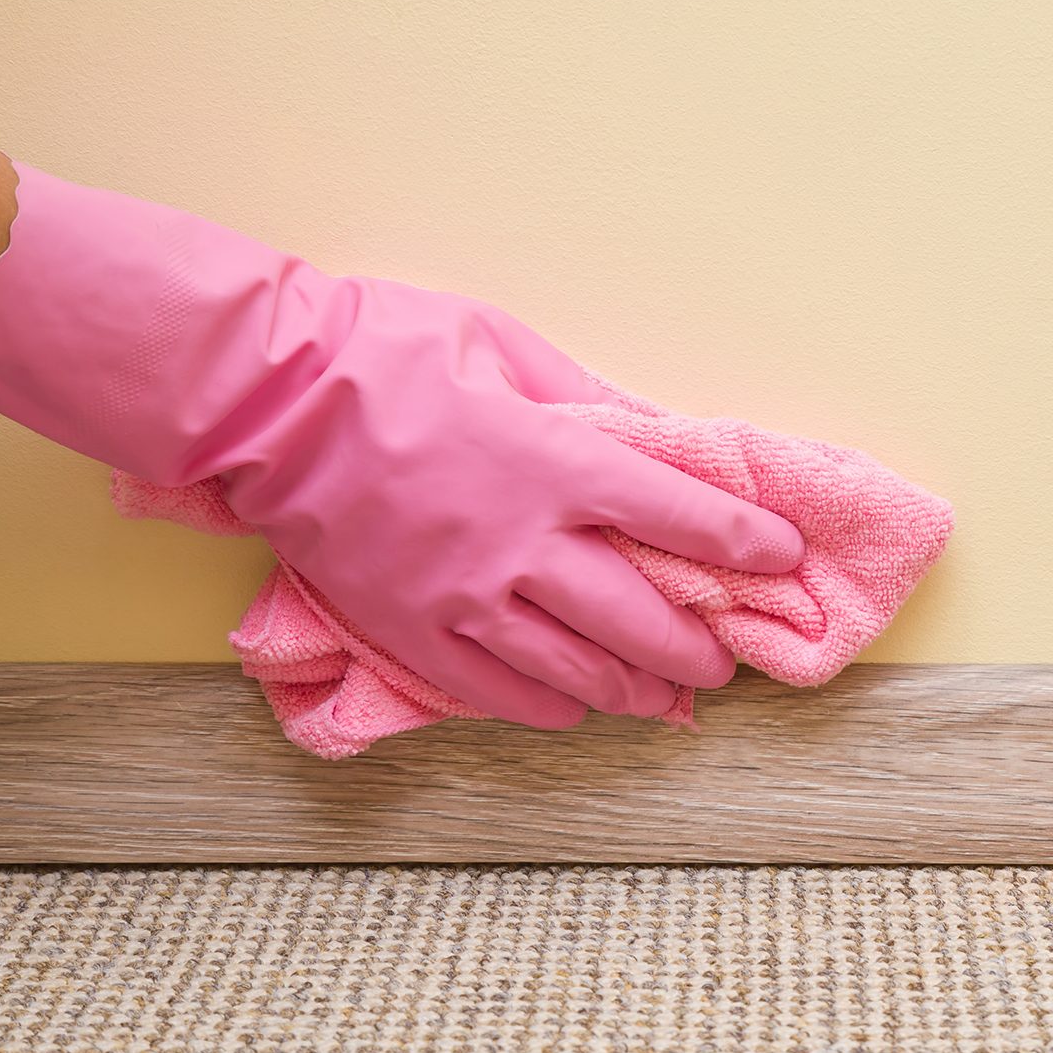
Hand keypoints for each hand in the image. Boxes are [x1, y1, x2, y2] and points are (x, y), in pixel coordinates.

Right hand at [218, 277, 805, 727]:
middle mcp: (522, 545)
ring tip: (669, 699)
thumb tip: (655, 433)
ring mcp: (465, 601)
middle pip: (639, 618)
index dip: (745, 543)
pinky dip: (549, 708)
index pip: (679, 515)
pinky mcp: (412, 633)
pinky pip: (495, 693)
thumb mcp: (502, 343)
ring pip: (576, 670)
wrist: (269, 405)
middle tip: (723, 661)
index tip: (782, 560)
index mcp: (554, 463)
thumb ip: (585, 396)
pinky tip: (575, 710)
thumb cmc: (384, 354)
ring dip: (636, 690)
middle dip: (697, 647)